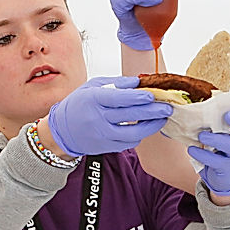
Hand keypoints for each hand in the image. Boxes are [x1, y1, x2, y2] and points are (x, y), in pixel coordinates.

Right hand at [47, 76, 171, 156]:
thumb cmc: (78, 104)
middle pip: (130, 115)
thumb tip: (137, 82)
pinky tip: (146, 127)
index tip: (153, 95)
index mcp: (93, 100)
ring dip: (150, 126)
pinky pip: (128, 143)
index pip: (118, 99)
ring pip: (133, 133)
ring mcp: (102, 135)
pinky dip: (140, 135)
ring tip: (162, 118)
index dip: (137, 97)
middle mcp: (97, 119)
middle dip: (152, 111)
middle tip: (167, 107)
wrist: (62, 130)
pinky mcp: (106, 147)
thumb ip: (115, 83)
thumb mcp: (92, 87)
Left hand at [189, 107, 229, 196]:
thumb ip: (206, 124)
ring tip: (201, 136)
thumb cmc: (216, 150)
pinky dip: (202, 155)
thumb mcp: (215, 136)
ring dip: (216, 139)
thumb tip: (178, 111)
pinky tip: (191, 150)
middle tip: (226, 116)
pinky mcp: (225, 167)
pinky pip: (216, 161)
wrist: (224, 177)